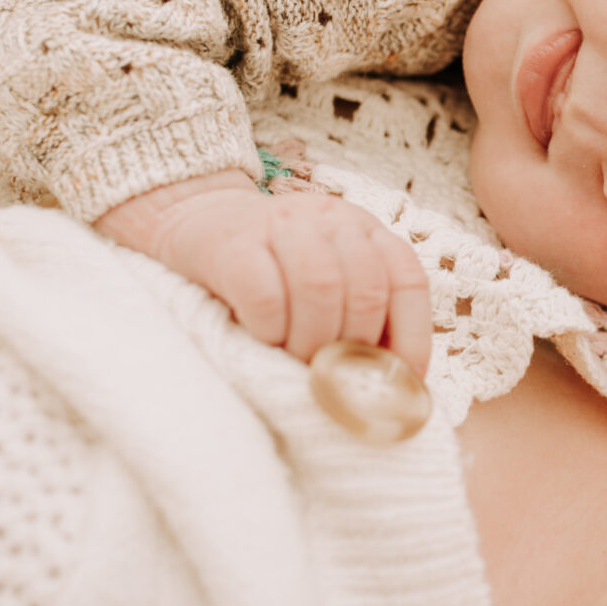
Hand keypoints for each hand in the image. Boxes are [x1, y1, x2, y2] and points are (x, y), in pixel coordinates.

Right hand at [95, 172, 432, 371]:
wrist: (196, 221)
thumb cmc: (272, 271)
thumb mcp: (327, 283)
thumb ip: (361, 317)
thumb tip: (396, 387)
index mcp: (364, 229)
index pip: (406, 280)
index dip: (410, 337)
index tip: (396, 381)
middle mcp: (331, 218)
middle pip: (365, 290)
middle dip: (352, 347)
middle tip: (330, 375)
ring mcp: (281, 225)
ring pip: (321, 288)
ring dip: (312, 341)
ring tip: (296, 360)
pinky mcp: (234, 244)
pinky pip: (266, 295)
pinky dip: (270, 330)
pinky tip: (263, 338)